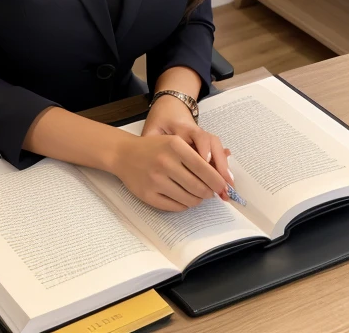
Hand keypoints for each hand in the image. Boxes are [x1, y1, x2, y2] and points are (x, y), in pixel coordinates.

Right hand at [111, 122, 229, 211]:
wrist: (124, 154)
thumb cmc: (154, 148)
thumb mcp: (175, 142)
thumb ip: (197, 156)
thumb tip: (222, 177)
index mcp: (174, 145)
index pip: (204, 168)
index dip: (217, 181)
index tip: (224, 187)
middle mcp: (165, 162)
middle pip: (199, 187)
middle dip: (209, 193)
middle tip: (211, 192)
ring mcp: (155, 180)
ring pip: (189, 199)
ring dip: (197, 200)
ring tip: (197, 195)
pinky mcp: (148, 195)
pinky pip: (175, 206)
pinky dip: (184, 205)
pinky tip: (183, 198)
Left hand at [143, 94, 232, 185]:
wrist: (169, 106)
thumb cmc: (159, 121)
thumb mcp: (151, 130)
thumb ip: (151, 144)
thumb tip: (152, 162)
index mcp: (181, 127)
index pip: (197, 136)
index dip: (203, 149)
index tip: (206, 163)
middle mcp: (196, 130)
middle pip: (212, 144)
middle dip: (219, 165)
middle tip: (222, 186)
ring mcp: (203, 135)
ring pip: (218, 148)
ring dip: (224, 167)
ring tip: (228, 186)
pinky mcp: (207, 142)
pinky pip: (218, 152)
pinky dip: (223, 166)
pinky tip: (227, 181)